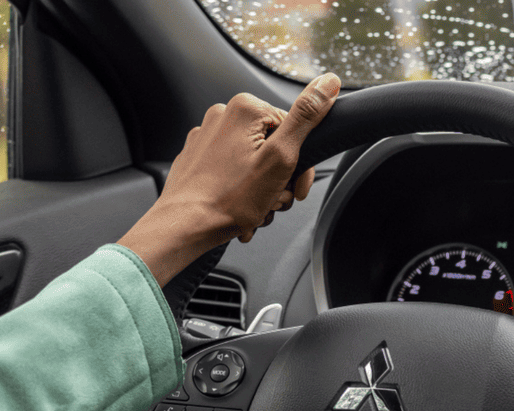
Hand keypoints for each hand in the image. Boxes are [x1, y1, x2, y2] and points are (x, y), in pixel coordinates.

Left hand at [118, 72, 341, 284]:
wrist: (185, 226)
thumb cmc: (229, 199)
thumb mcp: (281, 157)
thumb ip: (306, 117)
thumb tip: (329, 82)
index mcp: (245, 108)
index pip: (295, 131)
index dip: (302, 167)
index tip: (295, 189)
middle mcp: (223, 115)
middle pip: (274, 147)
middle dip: (280, 181)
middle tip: (272, 201)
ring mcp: (207, 136)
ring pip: (254, 162)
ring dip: (262, 190)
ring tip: (254, 209)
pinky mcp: (197, 157)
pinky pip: (231, 171)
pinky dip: (241, 191)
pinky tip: (240, 208)